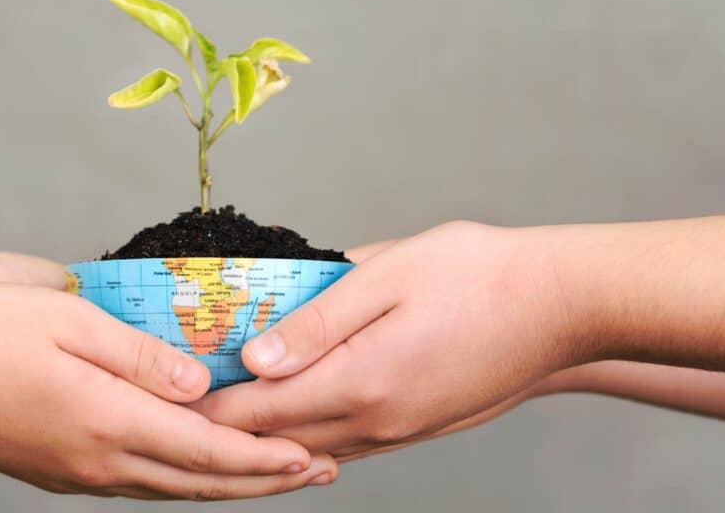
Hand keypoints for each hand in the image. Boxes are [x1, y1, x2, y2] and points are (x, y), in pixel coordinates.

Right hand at [0, 284, 336, 499]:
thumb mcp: (69, 321)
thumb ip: (141, 355)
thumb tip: (200, 384)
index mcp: (108, 420)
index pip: (207, 450)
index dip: (264, 457)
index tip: (310, 455)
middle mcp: (99, 459)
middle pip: (199, 482)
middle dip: (264, 480)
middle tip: (316, 473)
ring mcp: (78, 472)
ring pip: (171, 489)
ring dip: (228, 486)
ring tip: (273, 477)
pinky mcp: (60, 471)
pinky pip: (139, 484)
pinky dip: (184, 482)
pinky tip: (197, 470)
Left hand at [192, 221, 583, 458]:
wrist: (561, 308)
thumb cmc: (477, 275)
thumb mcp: (388, 275)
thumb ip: (316, 319)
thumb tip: (255, 356)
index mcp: (360, 380)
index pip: (258, 412)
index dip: (204, 409)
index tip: (162, 398)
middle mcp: (376, 420)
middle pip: (275, 439)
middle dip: (221, 428)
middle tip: (174, 407)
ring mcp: (399, 431)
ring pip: (308, 449)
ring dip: (260, 437)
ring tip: (217, 416)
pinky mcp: (416, 427)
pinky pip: (344, 445)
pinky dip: (303, 437)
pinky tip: (288, 420)